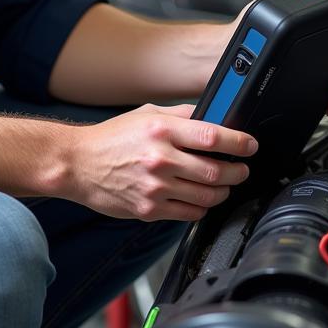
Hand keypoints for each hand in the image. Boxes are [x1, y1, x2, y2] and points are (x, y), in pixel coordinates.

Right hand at [68, 103, 256, 221]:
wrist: (78, 164)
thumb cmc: (111, 138)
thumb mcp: (145, 113)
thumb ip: (180, 115)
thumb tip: (212, 116)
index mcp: (161, 130)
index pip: (212, 137)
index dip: (239, 143)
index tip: (250, 145)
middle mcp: (160, 159)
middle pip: (216, 170)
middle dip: (237, 171)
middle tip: (242, 169)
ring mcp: (156, 187)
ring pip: (207, 196)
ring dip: (223, 191)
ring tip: (224, 184)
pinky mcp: (150, 209)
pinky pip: (190, 213)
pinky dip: (202, 207)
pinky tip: (201, 198)